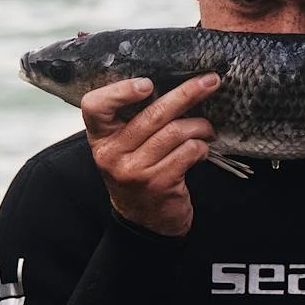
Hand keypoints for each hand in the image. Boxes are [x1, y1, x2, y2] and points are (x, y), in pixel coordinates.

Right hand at [81, 73, 219, 236]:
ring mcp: (135, 171)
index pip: (95, 106)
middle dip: (187, 93)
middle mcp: (112, 154)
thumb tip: (170, 85)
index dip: (120, 91)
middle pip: (152, 114)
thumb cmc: (137, 176)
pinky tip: (202, 149)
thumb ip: (132, 121)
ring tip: (207, 128)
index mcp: (101, 138)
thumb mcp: (123, 149)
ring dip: (200, 126)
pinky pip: (188, 152)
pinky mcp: (159, 183)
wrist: (144, 222)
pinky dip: (201, 146)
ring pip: (175, 131)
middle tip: (209, 82)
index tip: (147, 83)